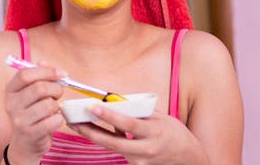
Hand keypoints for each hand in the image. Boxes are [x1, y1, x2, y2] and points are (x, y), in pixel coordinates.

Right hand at [4, 62, 66, 162]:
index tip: (61, 74)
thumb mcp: (32, 94)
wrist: (26, 143)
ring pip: (48, 105)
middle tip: (59, 93)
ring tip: (53, 109)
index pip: (25, 74)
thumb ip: (39, 76)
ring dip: (57, 106)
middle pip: (39, 88)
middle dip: (56, 89)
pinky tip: (54, 120)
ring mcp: (19, 120)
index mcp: (11, 91)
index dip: (46, 71)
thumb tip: (43, 61)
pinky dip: (59, 119)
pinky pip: (53, 120)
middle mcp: (11, 104)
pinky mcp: (31, 134)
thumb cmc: (32, 113)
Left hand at [68, 106, 207, 164]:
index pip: (127, 123)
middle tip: (73, 120)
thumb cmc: (172, 132)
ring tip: (75, 124)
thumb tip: (114, 100)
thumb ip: (137, 110)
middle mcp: (146, 149)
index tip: (92, 106)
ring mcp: (140, 160)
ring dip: (92, 135)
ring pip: (111, 147)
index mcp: (153, 132)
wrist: (186, 157)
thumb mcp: (159, 116)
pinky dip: (105, 139)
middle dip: (90, 131)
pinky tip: (91, 130)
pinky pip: (117, 150)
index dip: (109, 116)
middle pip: (113, 142)